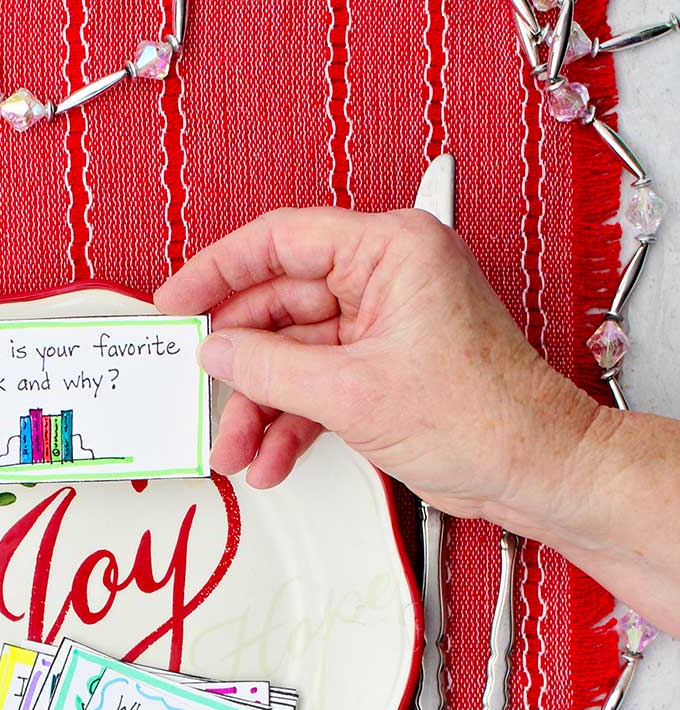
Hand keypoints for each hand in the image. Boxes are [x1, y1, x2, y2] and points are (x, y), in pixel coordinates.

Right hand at [154, 206, 594, 521]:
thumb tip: (218, 351)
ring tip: (234, 447)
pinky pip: (318, 382)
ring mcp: (386, 323)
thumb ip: (271, 367)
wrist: (533, 469)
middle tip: (196, 385)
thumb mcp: (351, 393)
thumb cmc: (483, 417)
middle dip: (240, 360)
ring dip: (260, 403)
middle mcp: (388, 275)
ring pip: (295, 351)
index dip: (217, 270)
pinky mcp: (385, 366)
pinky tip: (269, 455)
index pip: (281, 240)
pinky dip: (291, 419)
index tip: (176, 301)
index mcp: (391, 250)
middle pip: (281, 302)